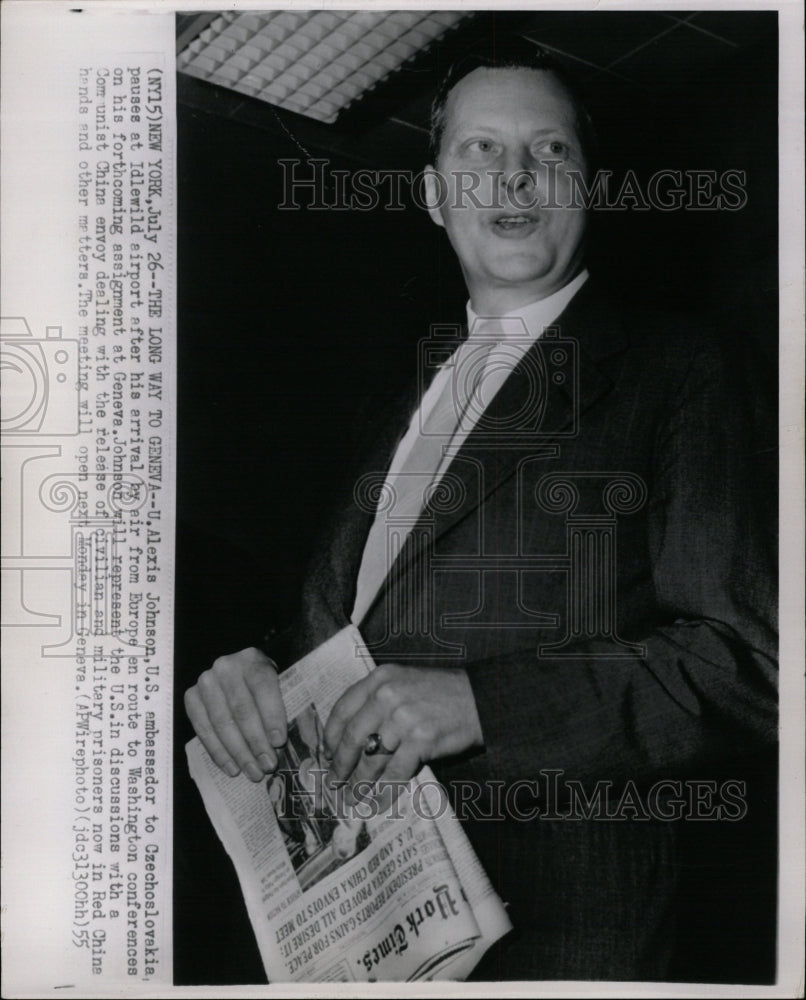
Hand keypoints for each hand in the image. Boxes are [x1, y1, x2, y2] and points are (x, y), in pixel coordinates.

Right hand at [184, 647, 286, 780]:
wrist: (235, 674)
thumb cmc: (261, 686)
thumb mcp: (276, 685)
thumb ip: (280, 706)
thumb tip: (280, 744)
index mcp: (252, 659)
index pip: (263, 687)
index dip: (272, 715)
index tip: (279, 742)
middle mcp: (226, 667)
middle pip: (242, 709)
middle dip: (256, 742)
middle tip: (267, 765)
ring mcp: (206, 682)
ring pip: (222, 722)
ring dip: (238, 752)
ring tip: (252, 772)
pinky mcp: (191, 697)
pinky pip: (203, 729)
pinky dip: (218, 752)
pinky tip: (231, 767)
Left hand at [323, 663, 482, 797]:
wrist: (479, 700)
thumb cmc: (440, 693)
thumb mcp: (403, 682)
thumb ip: (376, 701)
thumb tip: (348, 737)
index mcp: (380, 678)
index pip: (343, 710)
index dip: (331, 737)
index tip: (327, 754)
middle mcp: (388, 695)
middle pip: (353, 737)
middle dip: (340, 765)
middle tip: (334, 782)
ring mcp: (404, 717)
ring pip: (372, 759)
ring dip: (359, 783)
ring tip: (353, 796)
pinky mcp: (421, 739)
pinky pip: (395, 773)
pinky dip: (384, 792)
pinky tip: (377, 803)